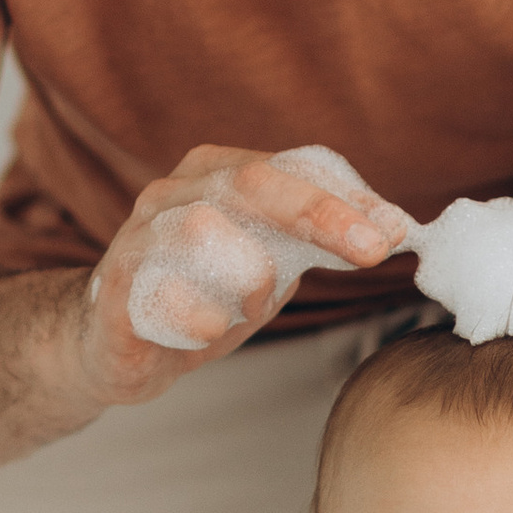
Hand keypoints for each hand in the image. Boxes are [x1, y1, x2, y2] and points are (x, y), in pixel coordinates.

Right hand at [72, 146, 411, 409]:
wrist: (116, 345)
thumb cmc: (205, 295)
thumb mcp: (274, 263)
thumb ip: (323, 242)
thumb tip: (395, 228)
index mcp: (216, 172)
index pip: (291, 167)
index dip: (348, 195)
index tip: (397, 229)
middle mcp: (174, 191)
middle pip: (250, 183)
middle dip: (319, 213)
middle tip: (373, 251)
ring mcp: (137, 235)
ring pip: (202, 229)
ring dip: (248, 275)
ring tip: (254, 306)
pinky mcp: (115, 287)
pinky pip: (166, 293)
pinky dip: (203, 317)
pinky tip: (212, 330)